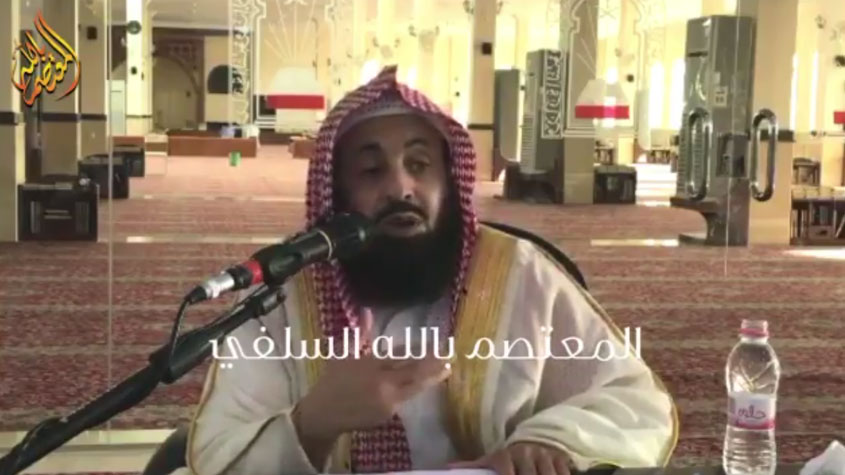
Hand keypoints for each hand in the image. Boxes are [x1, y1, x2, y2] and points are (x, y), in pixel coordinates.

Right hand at [295, 308, 450, 439]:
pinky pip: (404, 400)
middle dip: (433, 364)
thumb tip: (367, 311)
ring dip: (431, 378)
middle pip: (414, 372)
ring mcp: (387, 401)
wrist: (323, 413)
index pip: (401, 355)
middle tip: (449, 356)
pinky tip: (426, 385)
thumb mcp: (344, 352)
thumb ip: (361, 333)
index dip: (420, 350)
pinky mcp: (388, 415)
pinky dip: (415, 391)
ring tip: (447, 369)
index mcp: (371, 364)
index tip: (436, 345)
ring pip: (414, 387)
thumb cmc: (333, 380)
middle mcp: (382, 382)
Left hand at [448, 442, 571, 474]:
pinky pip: (563, 473)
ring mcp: (543, 455)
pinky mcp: (559, 457)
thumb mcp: (492, 459)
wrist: (535, 440)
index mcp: (505, 455)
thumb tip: (446, 467)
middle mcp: (524, 453)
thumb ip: (471, 466)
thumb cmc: (510, 458)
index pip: (506, 468)